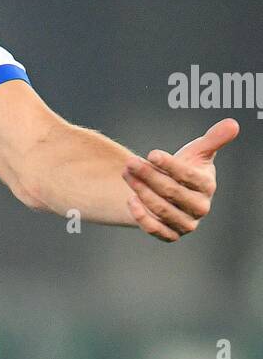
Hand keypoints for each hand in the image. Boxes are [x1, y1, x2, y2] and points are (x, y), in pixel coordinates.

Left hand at [123, 118, 238, 242]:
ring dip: (140, 191)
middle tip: (130, 162)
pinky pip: (156, 230)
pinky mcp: (172, 235)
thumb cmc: (186, 169)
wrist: (172, 192)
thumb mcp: (198, 152)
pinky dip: (142, 216)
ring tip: (126, 174)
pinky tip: (130, 199)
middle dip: (148, 176)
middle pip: (171, 192)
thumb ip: (213, 139)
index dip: (169, 165)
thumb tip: (233, 124)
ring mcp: (186, 223)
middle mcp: (200, 207)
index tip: (151, 153)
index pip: (187, 176)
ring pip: (161, 210)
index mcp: (207, 186)